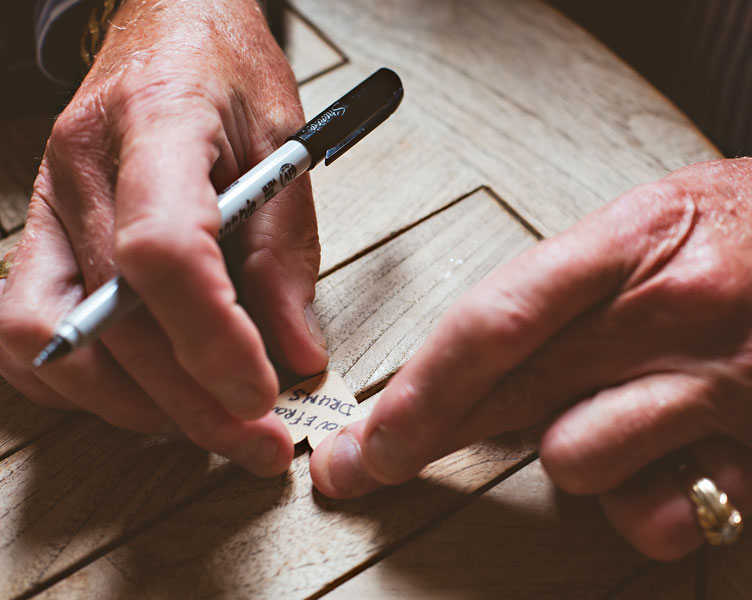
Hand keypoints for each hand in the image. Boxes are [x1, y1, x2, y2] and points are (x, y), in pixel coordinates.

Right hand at [0, 0, 327, 475]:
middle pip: (118, 321)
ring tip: (204, 423)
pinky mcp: (40, 232)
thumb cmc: (227, 71)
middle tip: (257, 444)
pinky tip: (136, 391)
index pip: (163, 249)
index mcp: (158, 127)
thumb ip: (285, 256)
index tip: (263, 393)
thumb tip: (296, 356)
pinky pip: (23, 328)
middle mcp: (85, 170)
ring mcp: (48, 203)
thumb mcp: (286, 144)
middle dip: (194, 405)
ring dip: (132, 403)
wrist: (166, 20)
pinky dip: (76, 380)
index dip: (211, 338)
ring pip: (52, 340)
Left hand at [310, 149, 751, 557]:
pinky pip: (661, 517)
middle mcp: (676, 315)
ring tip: (596, 422)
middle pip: (512, 397)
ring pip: (575, 461)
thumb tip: (492, 350)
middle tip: (375, 462)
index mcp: (639, 239)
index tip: (369, 431)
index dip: (418, 386)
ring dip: (563, 454)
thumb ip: (573, 281)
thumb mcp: (663, 212)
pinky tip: (658, 469)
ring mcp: (723, 389)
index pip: (497, 321)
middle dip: (427, 438)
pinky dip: (639, 507)